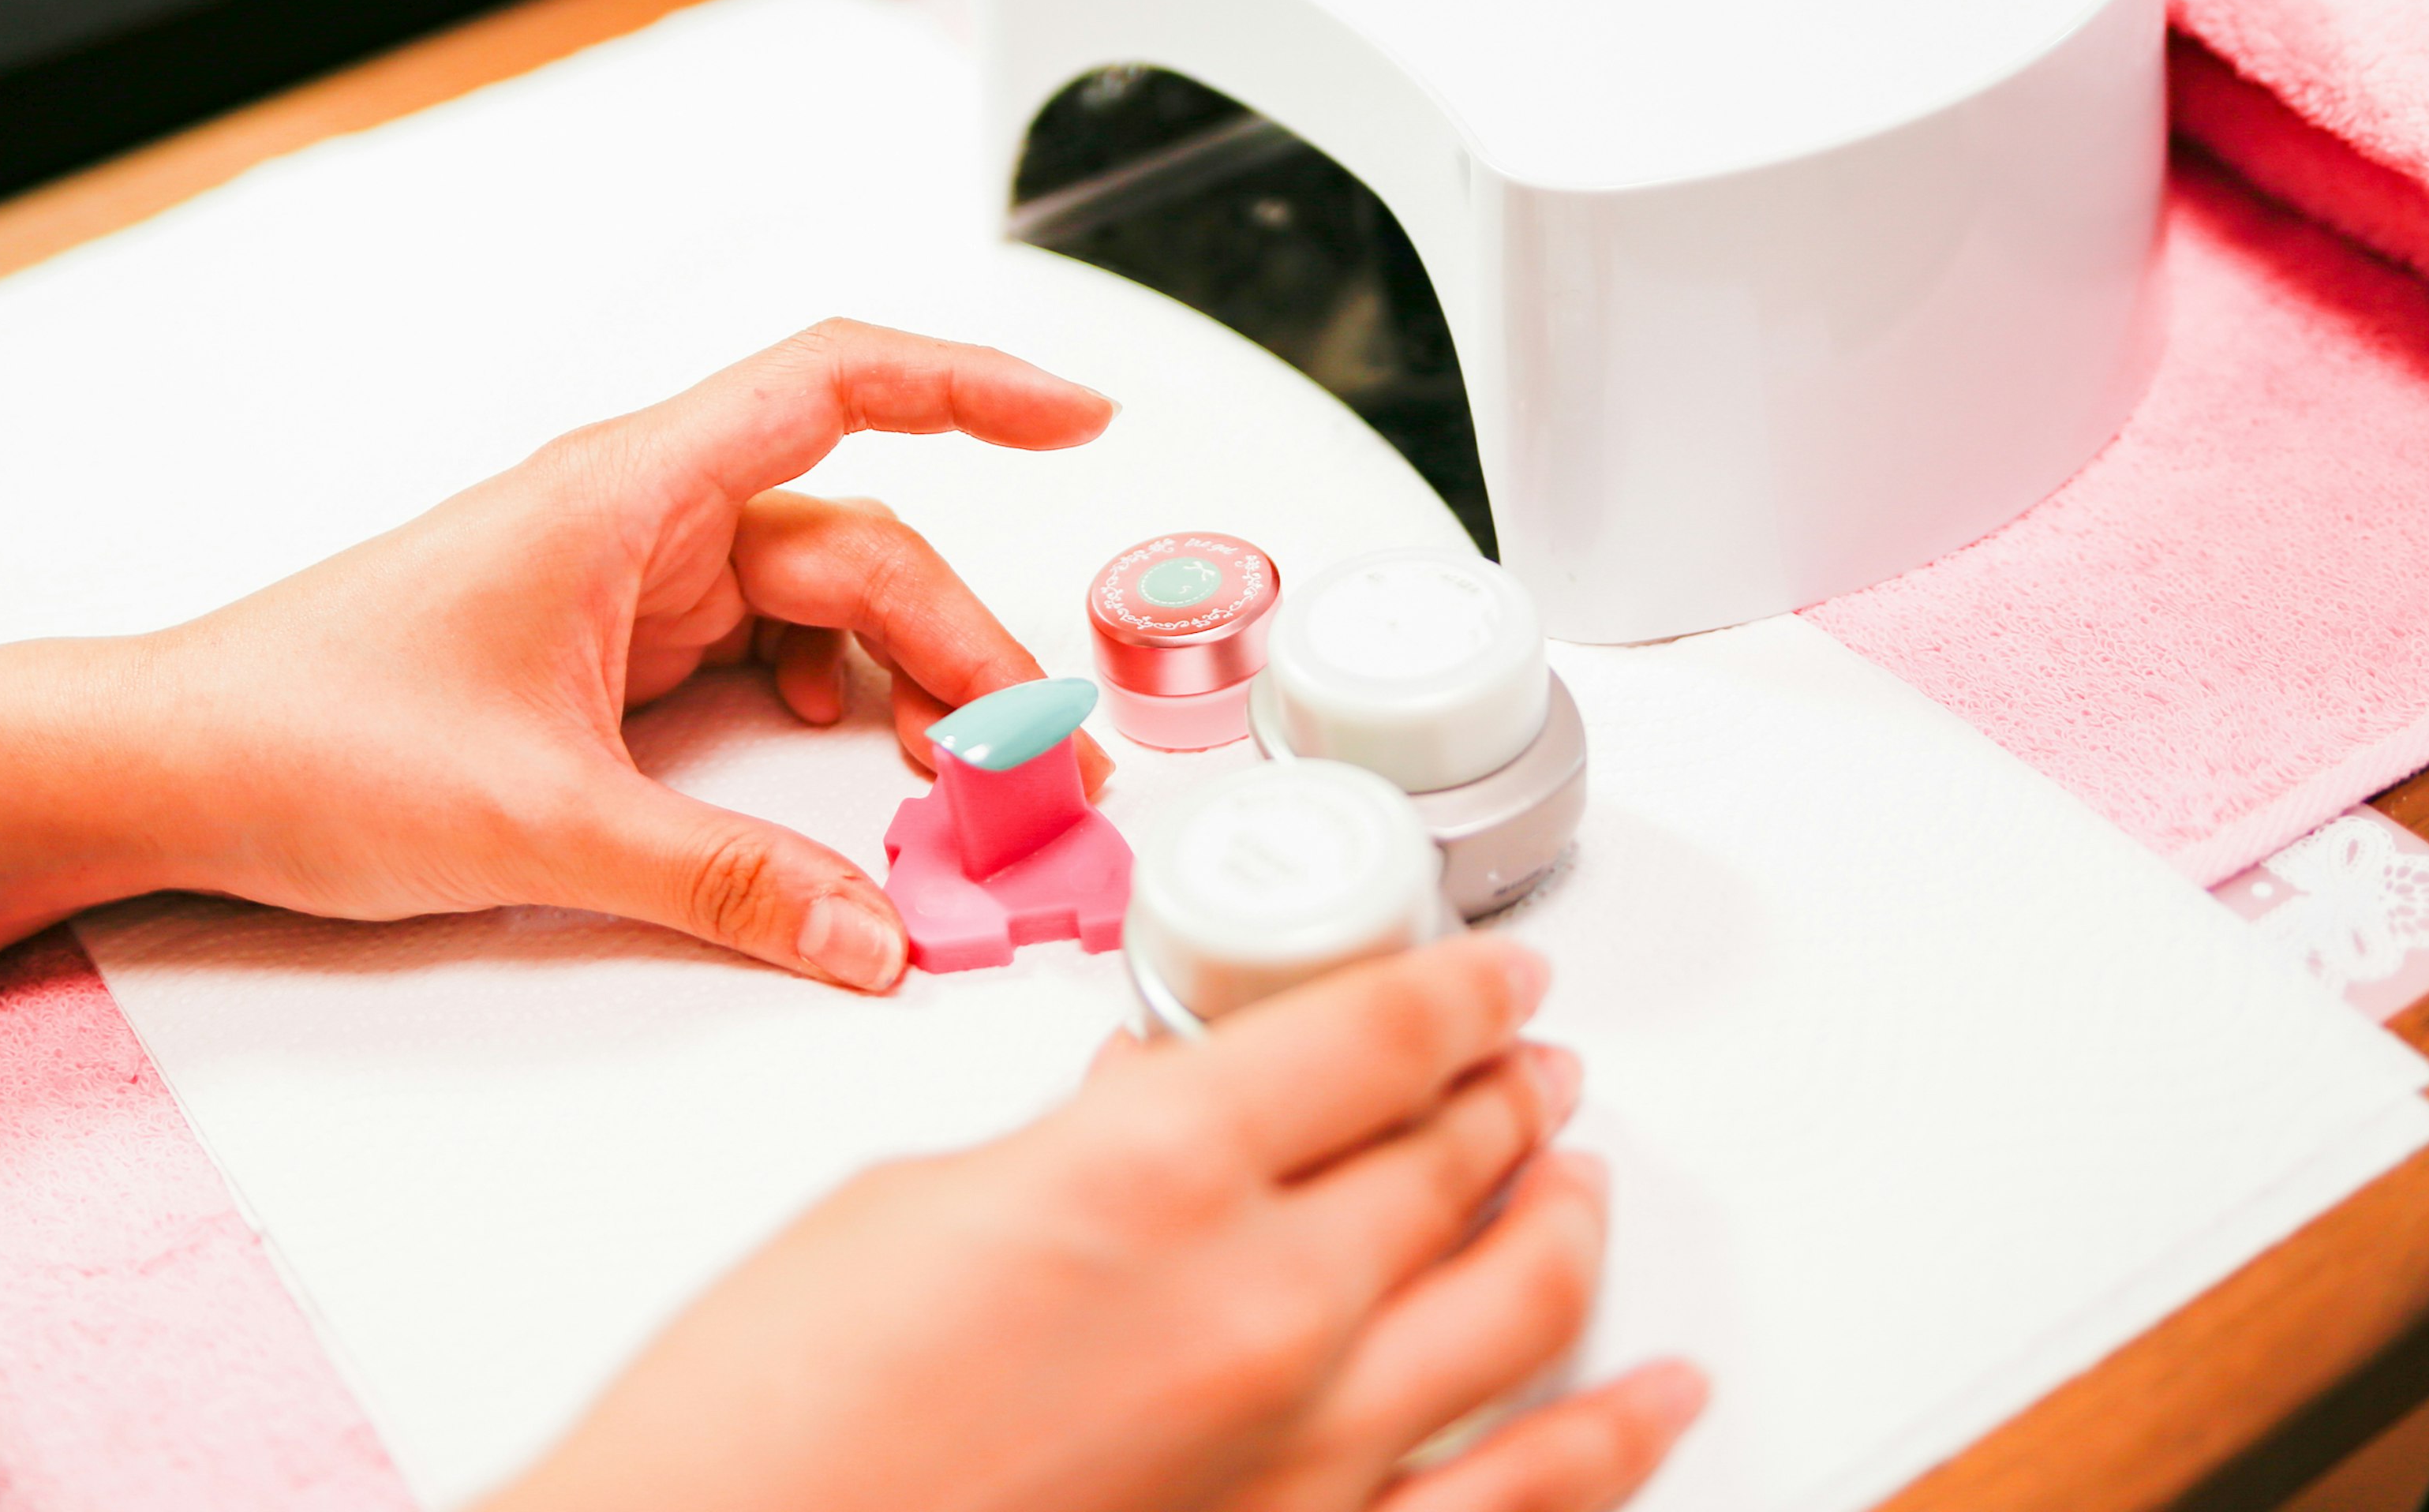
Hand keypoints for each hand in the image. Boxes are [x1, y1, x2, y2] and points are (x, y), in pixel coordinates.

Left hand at [0, 322, 1110, 1047]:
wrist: (167, 768)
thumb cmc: (306, 737)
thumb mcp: (538, 825)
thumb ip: (724, 883)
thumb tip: (873, 934)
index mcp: (628, 495)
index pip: (837, 383)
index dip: (973, 385)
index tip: (1079, 415)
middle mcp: (641, 520)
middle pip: (858, 544)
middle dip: (965, 640)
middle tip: (1042, 753)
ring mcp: (627, 584)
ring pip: (820, 605)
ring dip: (905, 681)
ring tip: (964, 775)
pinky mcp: (610, 650)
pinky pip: (762, 655)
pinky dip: (828, 704)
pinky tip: (846, 762)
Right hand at [493, 936, 1706, 1511]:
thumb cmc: (765, 1425)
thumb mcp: (915, 1206)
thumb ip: (1080, 1142)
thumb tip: (1161, 1100)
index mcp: (1154, 1171)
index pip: (1374, 1034)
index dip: (1454, 984)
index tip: (1487, 970)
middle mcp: (1261, 1310)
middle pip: (1453, 1155)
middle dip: (1505, 1089)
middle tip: (1527, 1056)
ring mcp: (1305, 1460)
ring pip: (1519, 1301)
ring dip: (1563, 1218)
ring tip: (1578, 1173)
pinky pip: (1524, 1501)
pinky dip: (1613, 1439)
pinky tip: (1664, 1394)